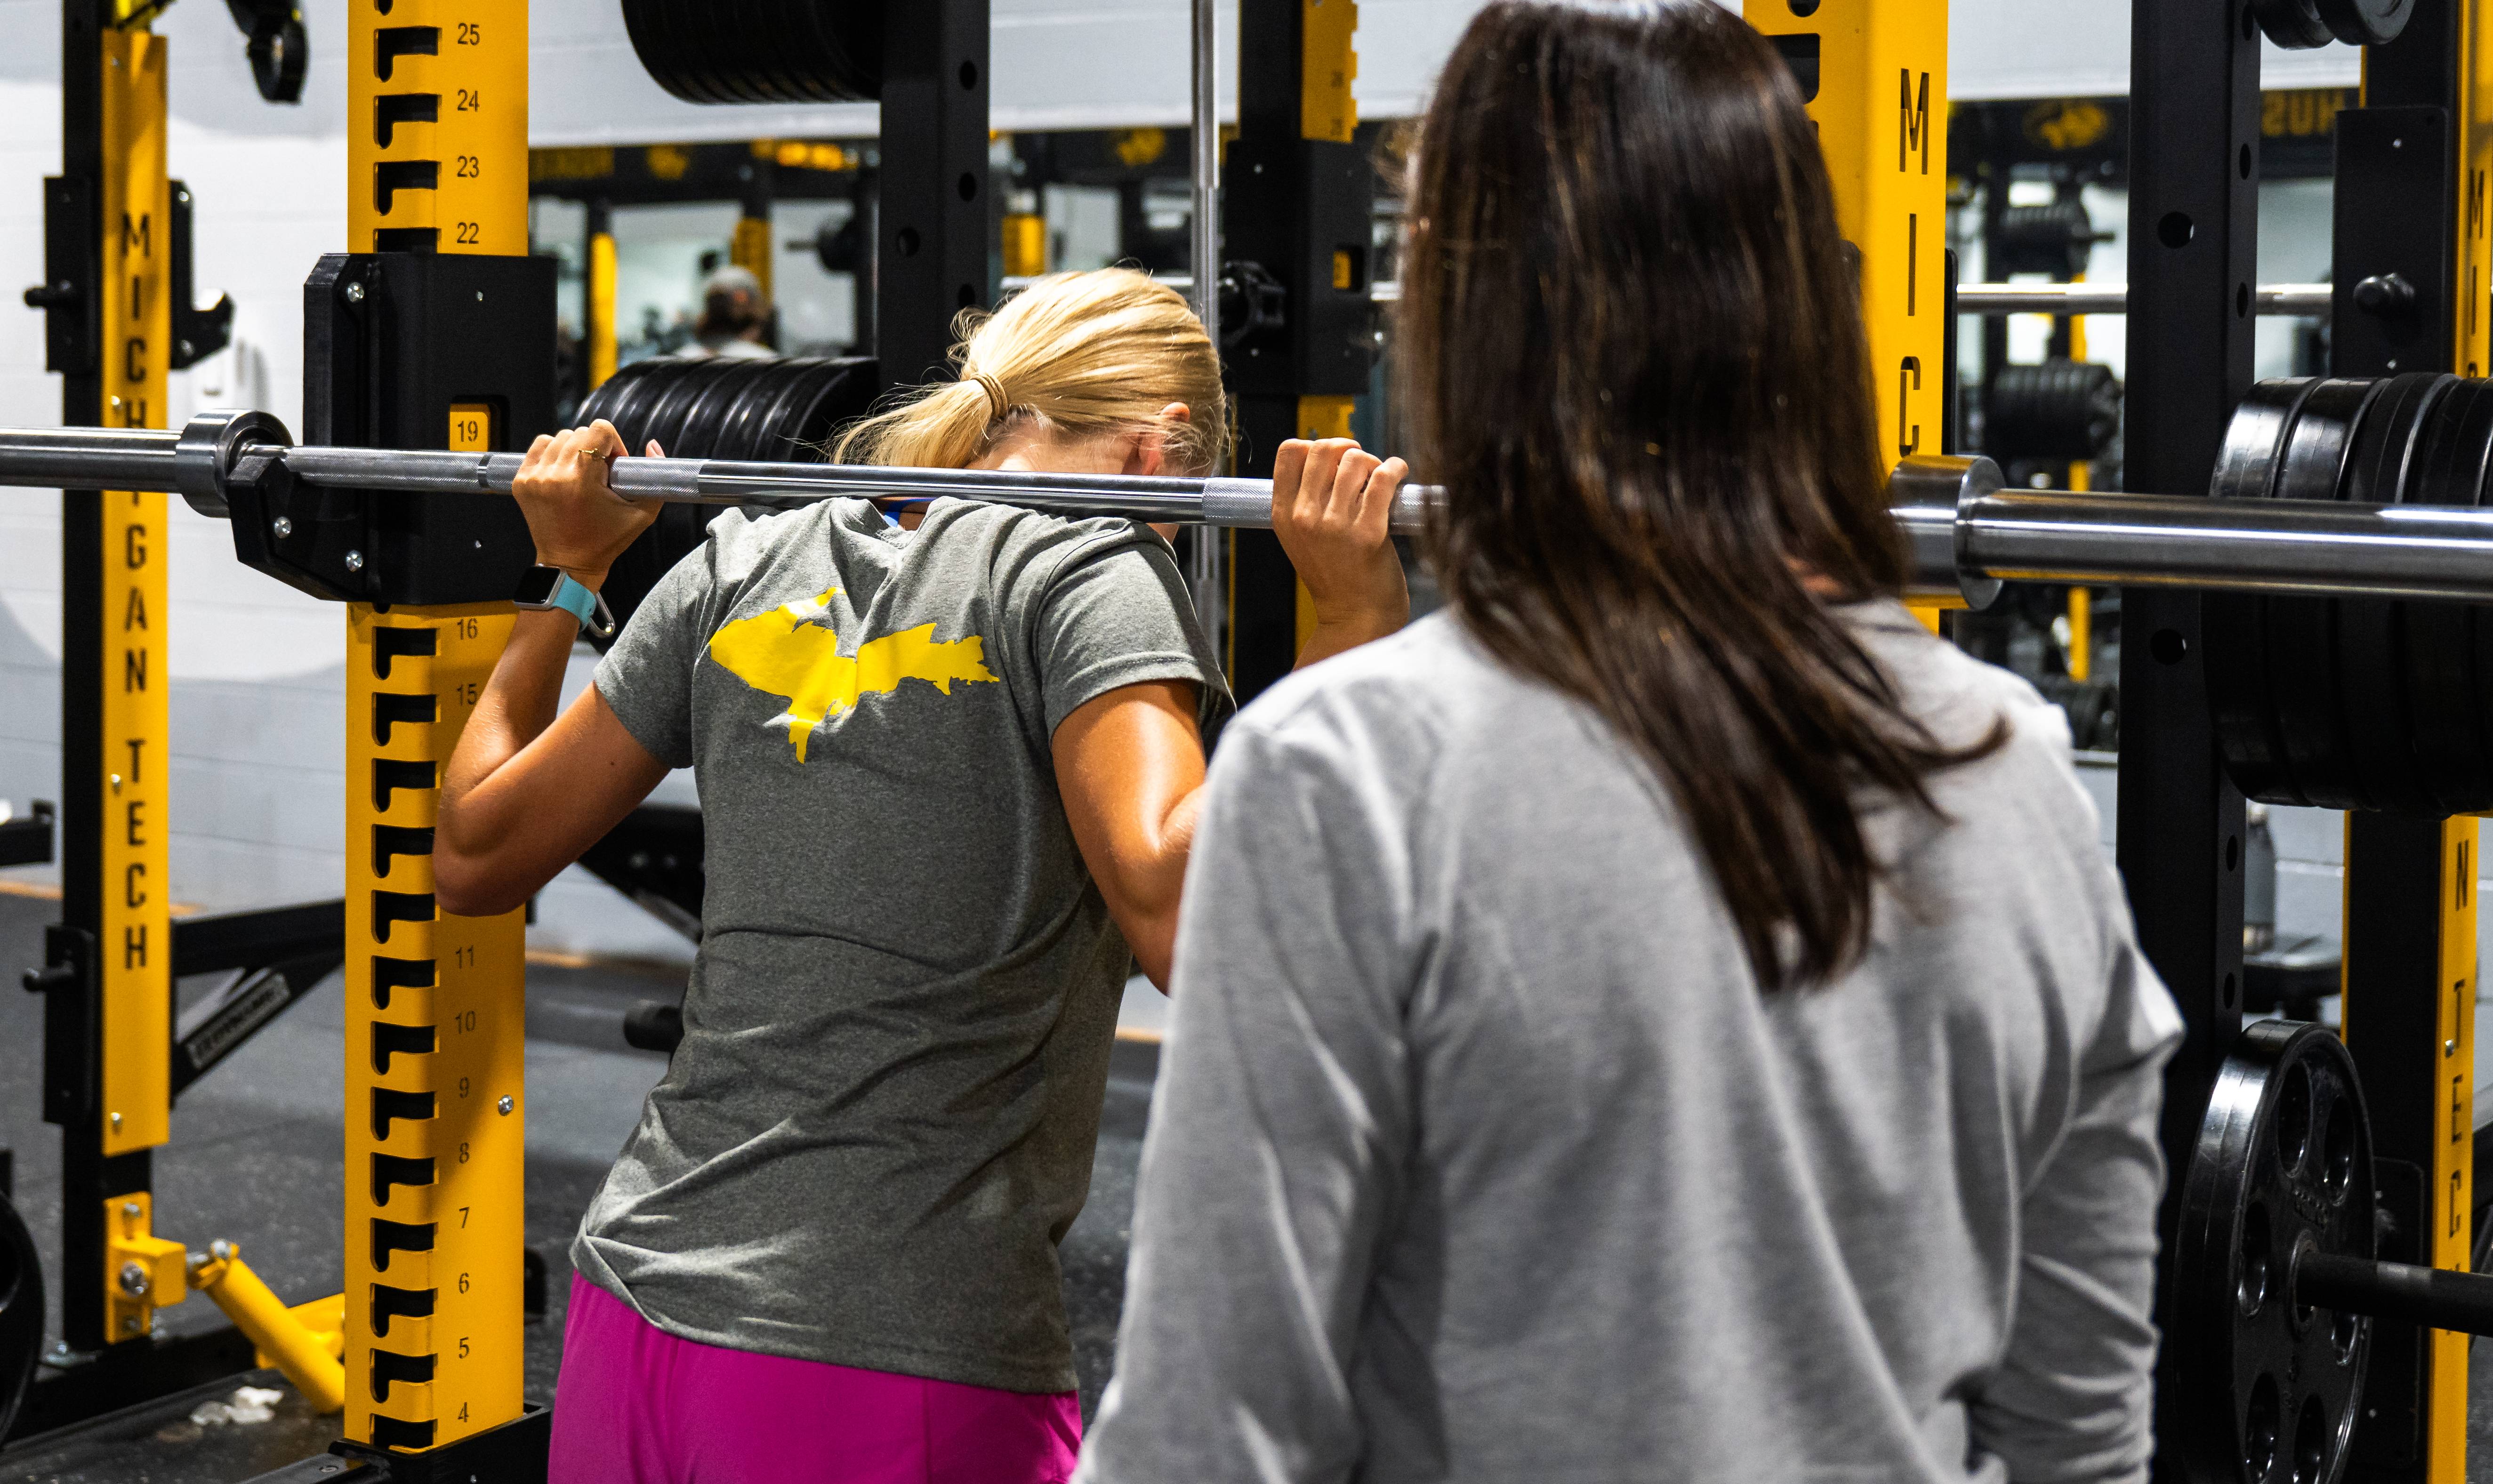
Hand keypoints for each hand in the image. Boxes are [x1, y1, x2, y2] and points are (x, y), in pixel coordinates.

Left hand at [510, 421, 661, 588]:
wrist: (569, 564)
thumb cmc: (606, 541)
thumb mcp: (642, 514)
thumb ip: (655, 478)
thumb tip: (653, 444)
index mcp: (582, 480)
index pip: (598, 429)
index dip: (613, 443)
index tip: (614, 464)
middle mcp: (554, 475)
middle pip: (580, 433)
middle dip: (594, 449)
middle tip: (599, 474)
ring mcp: (534, 477)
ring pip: (559, 437)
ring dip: (573, 450)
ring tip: (580, 474)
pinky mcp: (521, 481)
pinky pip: (539, 447)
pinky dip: (553, 453)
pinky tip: (562, 472)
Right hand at [1271, 438, 1410, 639]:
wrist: (1355, 618)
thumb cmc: (1336, 577)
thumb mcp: (1301, 539)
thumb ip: (1306, 501)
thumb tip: (1333, 457)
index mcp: (1283, 515)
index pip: (1289, 452)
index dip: (1315, 446)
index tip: (1334, 459)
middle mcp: (1304, 517)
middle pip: (1323, 448)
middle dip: (1348, 448)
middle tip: (1362, 465)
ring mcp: (1335, 525)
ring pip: (1356, 460)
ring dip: (1374, 463)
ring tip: (1380, 479)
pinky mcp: (1369, 532)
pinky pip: (1383, 479)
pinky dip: (1396, 469)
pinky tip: (1399, 474)